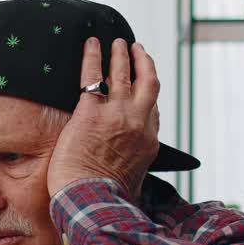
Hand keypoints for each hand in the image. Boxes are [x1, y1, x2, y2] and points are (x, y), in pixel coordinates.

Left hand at [47, 37, 161, 198]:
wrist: (91, 202)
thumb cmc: (105, 199)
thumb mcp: (132, 183)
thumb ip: (132, 169)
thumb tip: (127, 177)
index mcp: (148, 143)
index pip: (153, 111)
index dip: (148, 95)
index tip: (145, 84)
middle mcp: (137, 123)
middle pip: (148, 83)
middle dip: (144, 63)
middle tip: (137, 50)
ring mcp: (115, 115)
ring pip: (123, 73)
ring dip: (120, 54)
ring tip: (117, 42)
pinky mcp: (90, 112)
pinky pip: (93, 76)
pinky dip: (93, 57)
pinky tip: (91, 44)